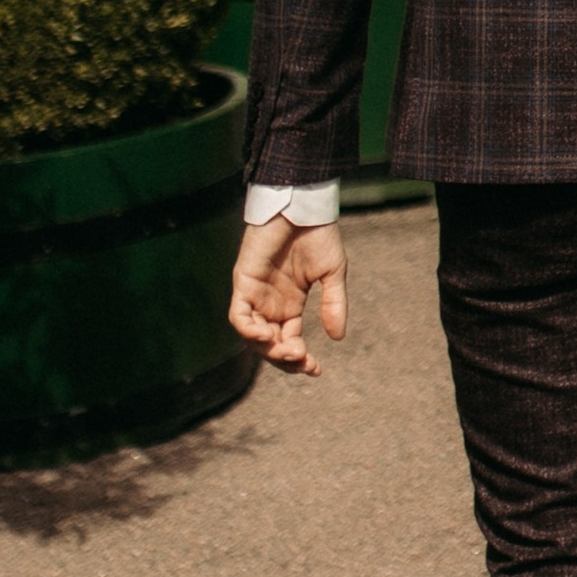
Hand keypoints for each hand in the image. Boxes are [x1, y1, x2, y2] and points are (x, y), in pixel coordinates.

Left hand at [229, 216, 348, 371]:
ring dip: (268, 351)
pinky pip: (239, 316)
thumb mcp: (332, 274)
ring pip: (252, 336)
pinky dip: (249, 331)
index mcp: (290, 305)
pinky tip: (268, 337)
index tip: (316, 370)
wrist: (302, 206)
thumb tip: (337, 338)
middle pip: (270, 345)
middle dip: (285, 360)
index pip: (289, 341)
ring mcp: (255, 295)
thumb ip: (334, 304)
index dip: (299, 360)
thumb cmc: (318, 234)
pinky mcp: (243, 283)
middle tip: (304, 363)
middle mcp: (270, 304)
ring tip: (289, 353)